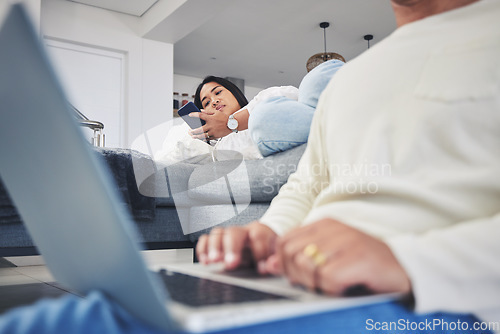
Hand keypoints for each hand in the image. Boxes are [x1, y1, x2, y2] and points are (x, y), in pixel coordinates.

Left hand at [189, 109, 231, 140]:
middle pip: (199, 129)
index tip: (189, 115)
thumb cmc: (224, 118)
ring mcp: (213, 132)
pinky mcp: (215, 136)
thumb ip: (207, 112)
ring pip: (202, 136)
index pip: (200, 115)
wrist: (232, 124)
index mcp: (210, 118)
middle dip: (192, 131)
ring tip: (192, 136)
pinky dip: (203, 139)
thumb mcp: (216, 112)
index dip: (194, 114)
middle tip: (189, 131)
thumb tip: (200, 110)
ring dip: (196, 136)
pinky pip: (207, 139)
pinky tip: (200, 138)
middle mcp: (211, 126)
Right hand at [196, 222, 276, 271]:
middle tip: (231, 263)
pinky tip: (205, 261)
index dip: (260, 253)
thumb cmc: (269, 250)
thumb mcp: (276, 255)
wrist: (262, 242)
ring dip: (215, 247)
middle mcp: (243, 231)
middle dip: (232, 247)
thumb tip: (273, 265)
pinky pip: (206, 239)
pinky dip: (203, 248)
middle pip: (234, 232)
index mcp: (260, 231)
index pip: (259, 236)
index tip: (261, 269)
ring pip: (218, 233)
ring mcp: (228, 235)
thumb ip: (276, 261)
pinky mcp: (218, 241)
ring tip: (214, 261)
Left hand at [269, 218, 410, 294]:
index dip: (283, 263)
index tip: (296, 277)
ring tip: (331, 286)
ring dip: (314, 284)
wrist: (405, 268)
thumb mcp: (329, 256)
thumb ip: (300, 258)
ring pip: (305, 265)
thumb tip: (270, 265)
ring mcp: (346, 241)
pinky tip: (344, 288)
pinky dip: (332, 290)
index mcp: (324, 224)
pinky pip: (327, 278)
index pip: (284, 240)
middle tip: (314, 285)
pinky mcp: (358, 258)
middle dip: (295, 275)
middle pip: (289, 252)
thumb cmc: (364, 265)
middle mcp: (333, 228)